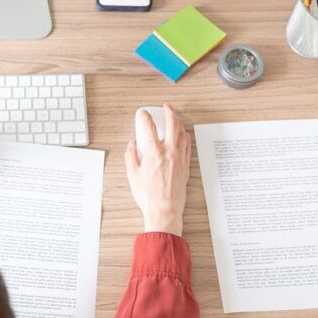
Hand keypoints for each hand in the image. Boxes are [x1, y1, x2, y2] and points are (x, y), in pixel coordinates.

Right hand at [124, 104, 191, 235]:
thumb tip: (132, 144)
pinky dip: (185, 136)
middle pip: (172, 124)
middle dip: (169, 111)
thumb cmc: (148, 196)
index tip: (143, 113)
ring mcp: (179, 158)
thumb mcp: (132, 174)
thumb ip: (130, 155)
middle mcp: (169, 152)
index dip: (145, 116)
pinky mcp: (185, 166)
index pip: (149, 127)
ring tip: (174, 118)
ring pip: (182, 133)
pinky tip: (183, 135)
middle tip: (166, 107)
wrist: (164, 210)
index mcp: (153, 153)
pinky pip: (187, 146)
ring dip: (178, 122)